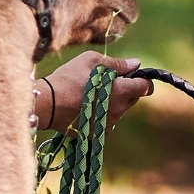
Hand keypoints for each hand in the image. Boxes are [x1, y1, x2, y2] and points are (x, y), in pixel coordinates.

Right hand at [34, 51, 152, 131]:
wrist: (47, 103)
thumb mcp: (92, 61)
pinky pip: (106, 122)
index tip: (133, 77)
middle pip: (133, 99)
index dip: (142, 80)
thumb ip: (117, 63)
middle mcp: (118, 110)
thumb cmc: (69, 77)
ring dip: (112, 103)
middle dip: (126, 90)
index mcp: (121, 91)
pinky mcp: (97, 133)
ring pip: (119, 111)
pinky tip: (86, 108)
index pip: (145, 87)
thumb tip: (135, 64)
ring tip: (92, 95)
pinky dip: (101, 115)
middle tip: (107, 83)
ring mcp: (108, 124)